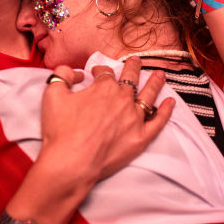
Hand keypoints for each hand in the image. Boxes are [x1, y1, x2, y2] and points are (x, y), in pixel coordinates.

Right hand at [39, 57, 174, 186]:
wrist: (71, 162)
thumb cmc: (60, 130)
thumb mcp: (52, 94)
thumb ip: (62, 75)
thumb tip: (74, 72)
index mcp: (104, 87)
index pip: (105, 73)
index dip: (100, 71)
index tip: (96, 73)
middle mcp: (123, 99)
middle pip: (131, 79)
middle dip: (133, 68)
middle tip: (136, 61)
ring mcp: (134, 119)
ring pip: (148, 96)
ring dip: (155, 83)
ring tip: (160, 75)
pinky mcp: (141, 138)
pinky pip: (158, 121)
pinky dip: (165, 111)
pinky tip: (170, 102)